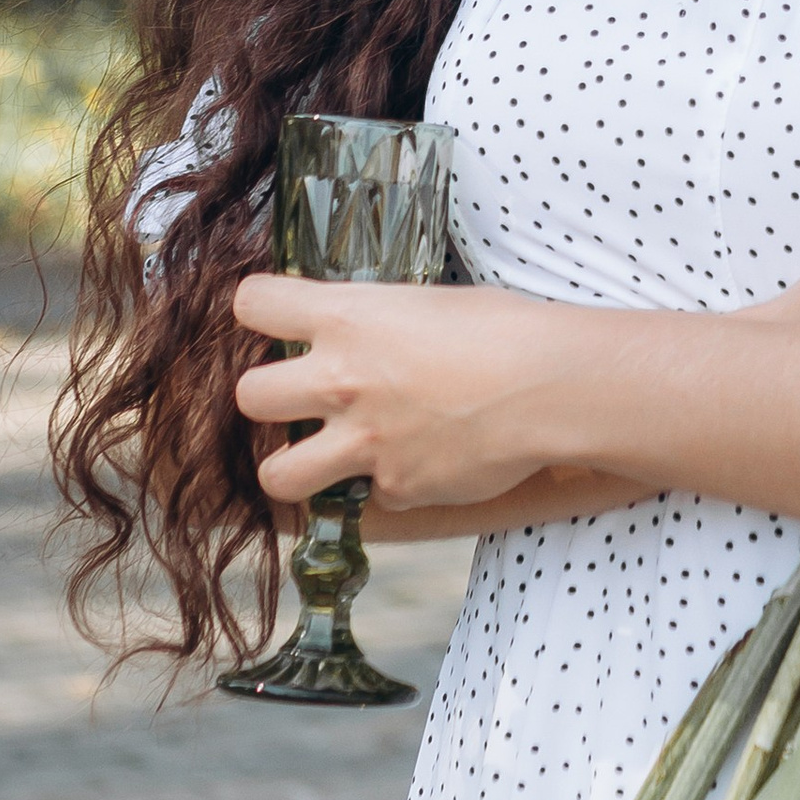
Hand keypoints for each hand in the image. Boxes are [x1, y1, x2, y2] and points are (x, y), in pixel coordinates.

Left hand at [231, 274, 604, 517]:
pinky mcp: (394, 487)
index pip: (251, 304)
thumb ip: (373, 319)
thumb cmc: (503, 328)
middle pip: (248, 397)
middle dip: (269, 399)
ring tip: (323, 456)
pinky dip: (386, 486)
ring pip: (276, 474)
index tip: (275, 322)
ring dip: (295, 465)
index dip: (259, 313)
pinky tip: (419, 464)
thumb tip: (355, 331)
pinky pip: (366, 497)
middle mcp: (340, 380)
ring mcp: (362, 442)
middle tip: (301, 398)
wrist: (551, 387)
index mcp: (345, 317)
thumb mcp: (426, 302)